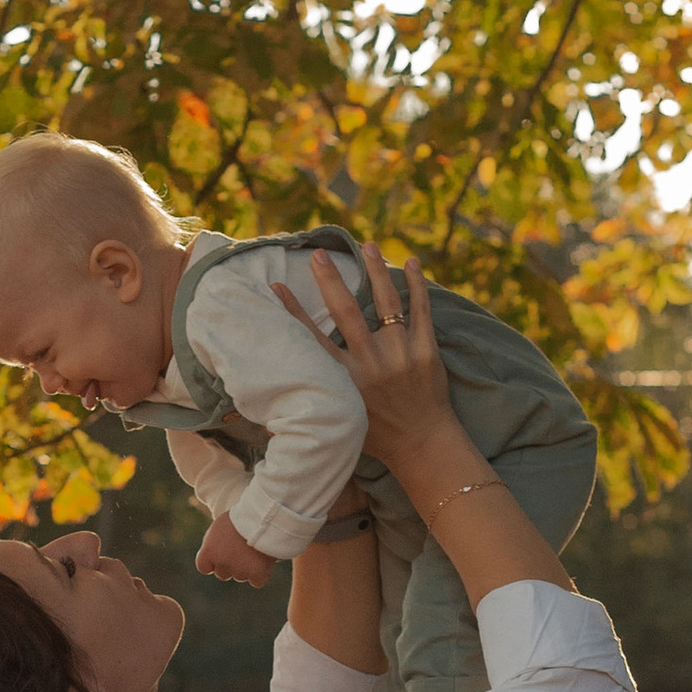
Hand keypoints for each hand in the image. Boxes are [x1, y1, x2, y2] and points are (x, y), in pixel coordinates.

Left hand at [195, 513, 275, 586]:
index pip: (204, 567)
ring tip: (254, 549)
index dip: (212, 562)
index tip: (220, 555)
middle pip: (222, 574)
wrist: (261, 516)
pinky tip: (263, 561)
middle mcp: (222, 564)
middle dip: (230, 565)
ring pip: (241, 576)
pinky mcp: (257, 574)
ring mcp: (240, 571)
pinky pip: (257, 581)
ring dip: (246, 568)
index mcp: (209, 552)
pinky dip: (260, 574)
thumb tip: (217, 556)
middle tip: (241, 549)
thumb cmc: (240, 516)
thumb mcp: (219, 527)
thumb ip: (215, 545)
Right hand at [278, 242, 454, 468]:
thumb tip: (265, 410)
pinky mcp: (425, 351)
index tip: (277, 286)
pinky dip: (416, 285)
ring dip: (376, 270)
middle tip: (320, 253)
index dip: (293, 310)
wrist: (422, 446)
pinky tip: (410, 262)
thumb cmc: (375, 435)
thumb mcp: (338, 419)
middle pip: (347, 311)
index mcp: (344, 380)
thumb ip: (312, 401)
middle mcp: (371, 364)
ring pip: (387, 302)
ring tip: (367, 245)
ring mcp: (400, 355)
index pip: (312, 338)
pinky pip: (421, 310)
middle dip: (331, 279)